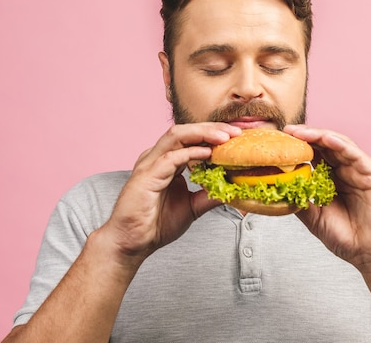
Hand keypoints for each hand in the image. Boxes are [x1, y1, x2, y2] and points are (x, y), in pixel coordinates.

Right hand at [99, 123, 240, 265]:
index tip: (237, 137)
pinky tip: (207, 153)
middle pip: (185, 131)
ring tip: (224, 136)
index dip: (214, 134)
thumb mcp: (192, 207)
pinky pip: (170, 157)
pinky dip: (190, 153)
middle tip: (235, 132)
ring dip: (202, 133)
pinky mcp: (146, 175)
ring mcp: (149, 164)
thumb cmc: (156, 224)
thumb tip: (232, 190)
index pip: (192, 139)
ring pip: (177, 136)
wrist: (133, 242)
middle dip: (212, 128)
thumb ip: (209, 195)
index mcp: (167, 161)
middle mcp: (157, 157)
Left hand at [284, 124, 370, 271]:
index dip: (299, 148)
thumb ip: (300, 201)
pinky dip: (340, 145)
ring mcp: (361, 172)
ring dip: (320, 136)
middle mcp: (347, 172)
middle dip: (306, 137)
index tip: (280, 143)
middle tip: (287, 132)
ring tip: (301, 132)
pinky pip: (356, 155)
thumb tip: (277, 192)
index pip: (315, 156)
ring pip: (339, 146)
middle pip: (326, 147)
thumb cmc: (347, 239)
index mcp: (334, 180)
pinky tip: (326, 139)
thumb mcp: (315, 218)